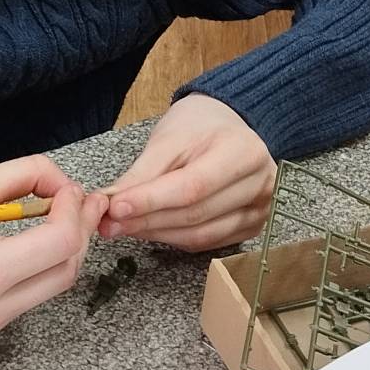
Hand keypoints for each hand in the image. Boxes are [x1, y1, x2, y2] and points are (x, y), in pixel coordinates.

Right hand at [0, 156, 105, 344]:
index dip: (73, 211)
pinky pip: (30, 293)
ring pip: (52, 285)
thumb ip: (25, 176)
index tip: (69, 188)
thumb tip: (64, 183)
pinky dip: (42, 263)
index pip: (58, 245)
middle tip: (80, 198)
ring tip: (61, 212)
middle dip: (78, 231)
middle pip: (65, 271)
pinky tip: (39, 237)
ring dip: (63, 248)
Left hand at [101, 94, 274, 252]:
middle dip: (146, 220)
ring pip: (200, 235)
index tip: (116, 207)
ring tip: (123, 226)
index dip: (152, 201)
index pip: (192, 187)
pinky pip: (206, 242)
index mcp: (244, 153)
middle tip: (109, 223)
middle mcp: (261, 185)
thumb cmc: (199, 127)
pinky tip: (150, 229)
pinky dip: (173, 238)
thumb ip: (142, 173)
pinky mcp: (250, 228)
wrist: (226, 127)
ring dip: (156, 234)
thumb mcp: (168, 138)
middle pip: (195, 214)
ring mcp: (260, 210)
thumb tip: (112, 204)